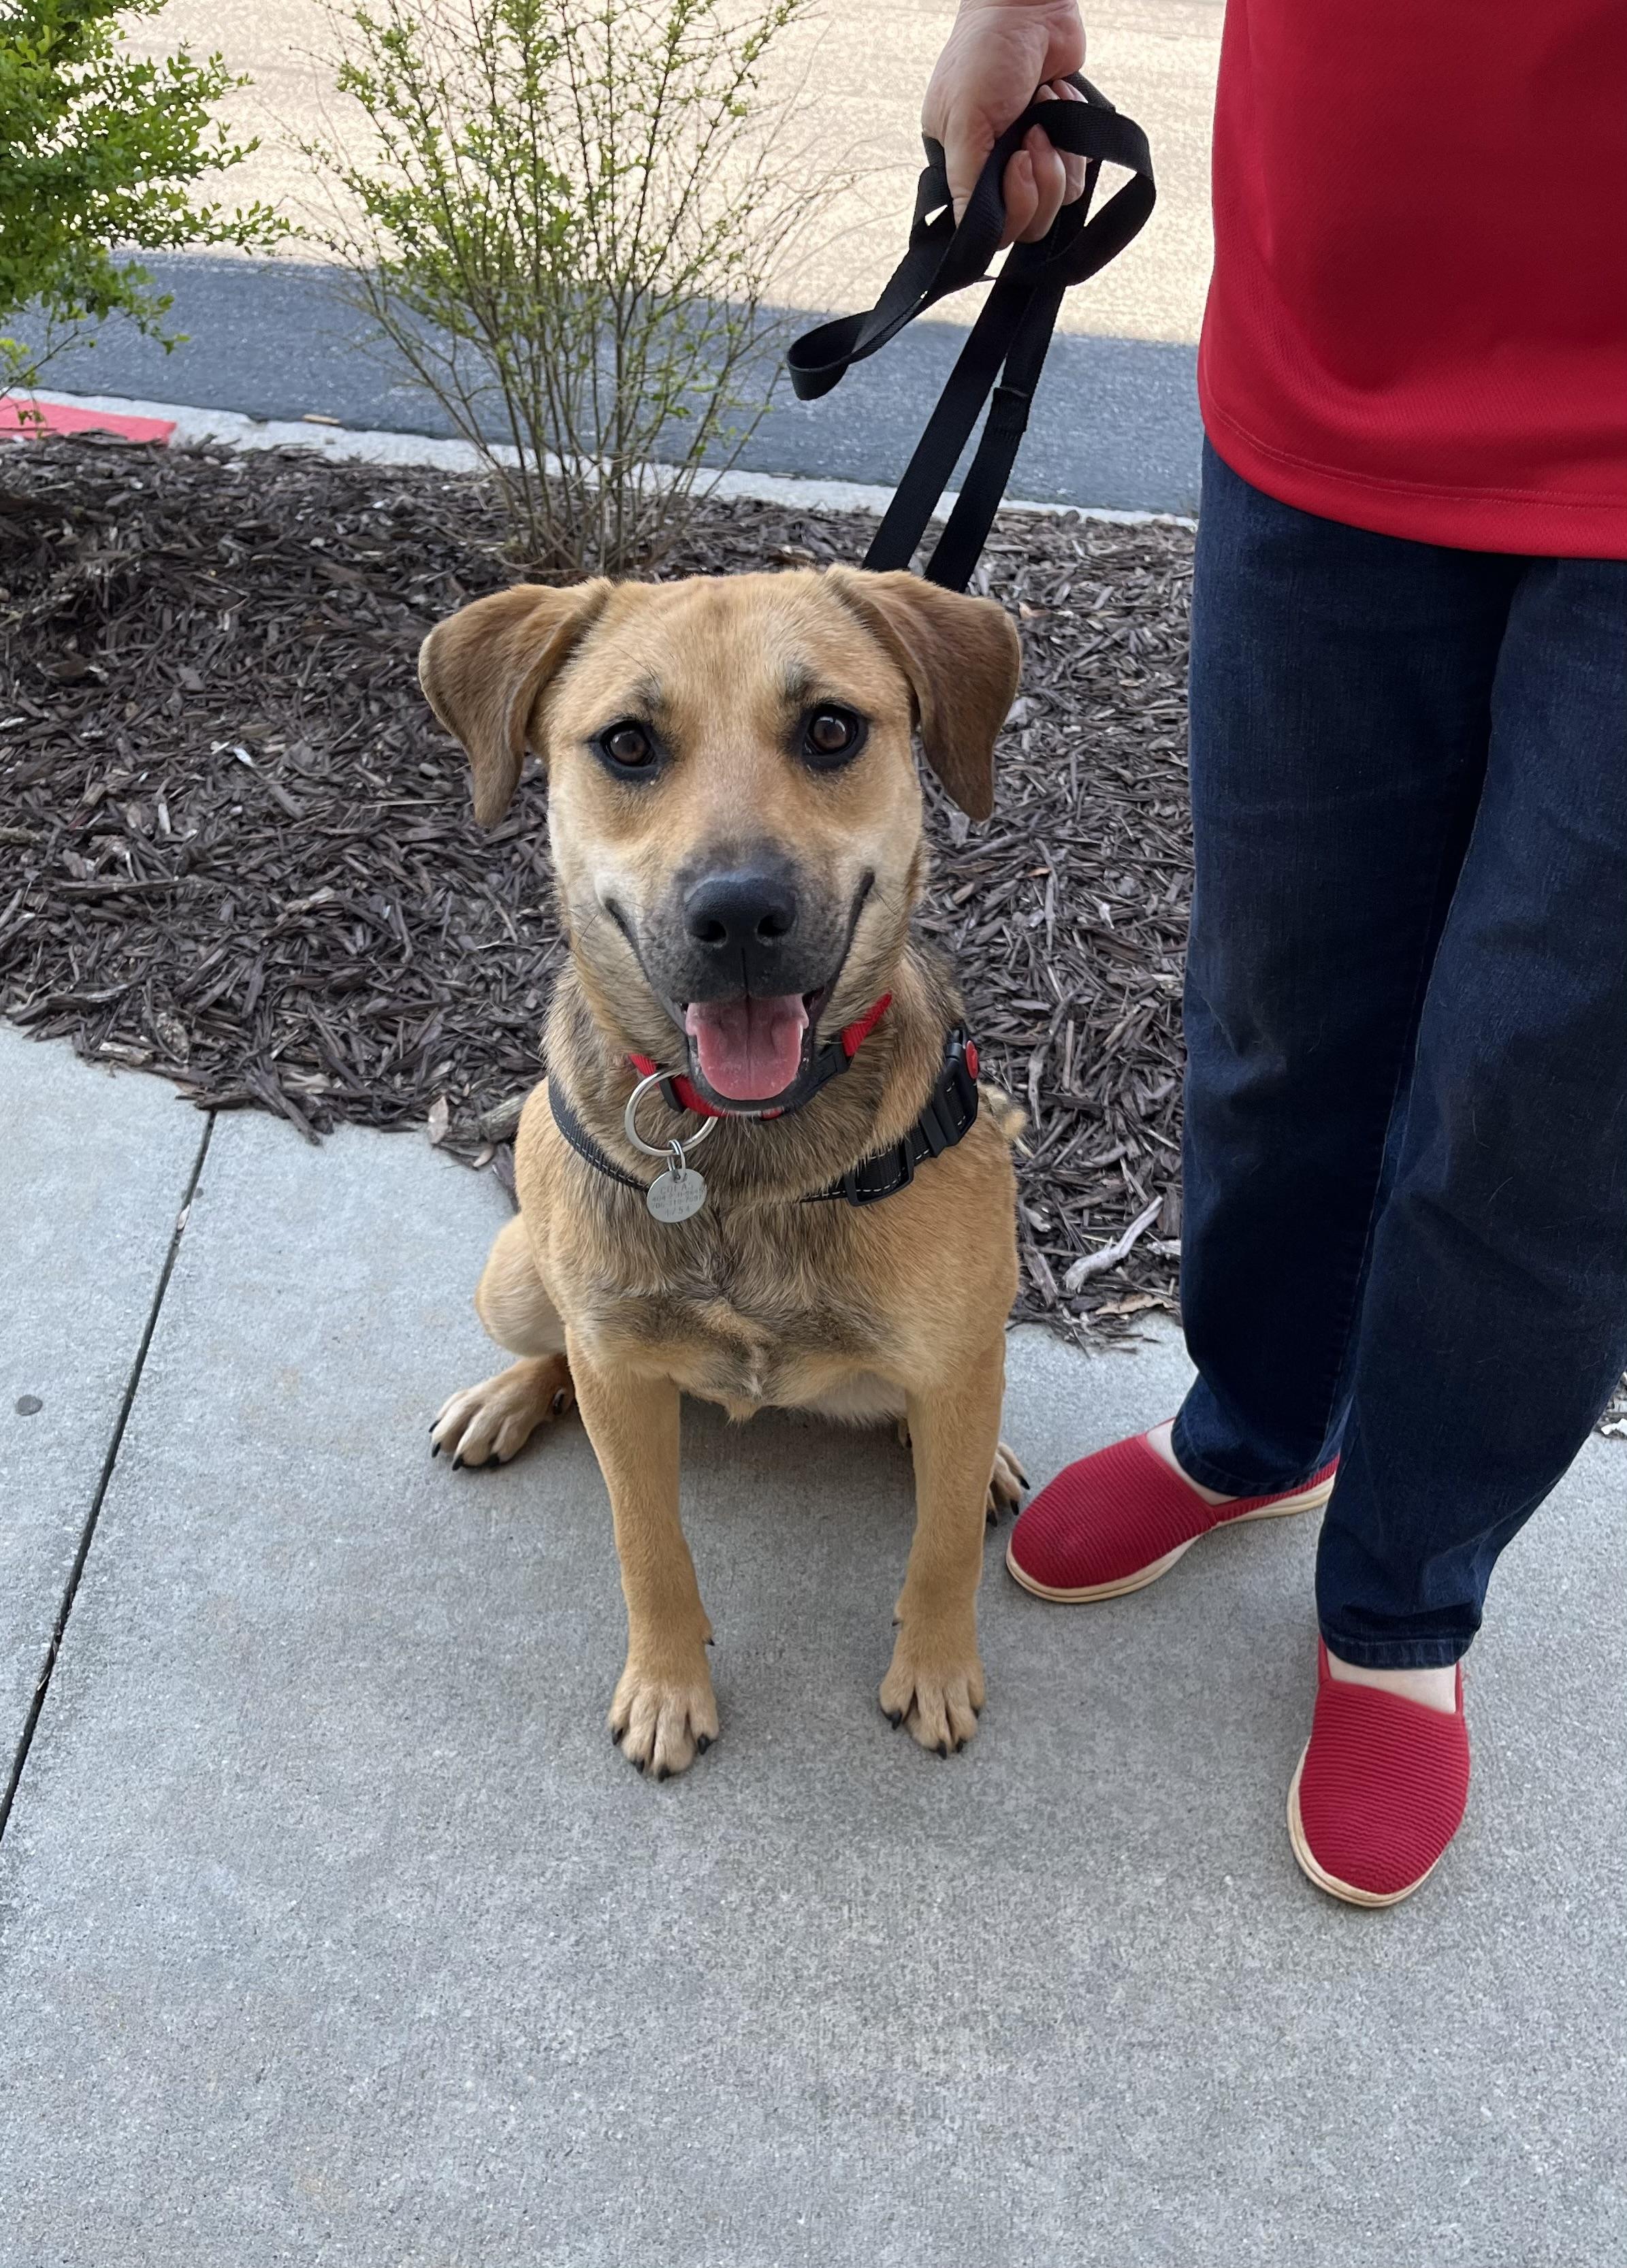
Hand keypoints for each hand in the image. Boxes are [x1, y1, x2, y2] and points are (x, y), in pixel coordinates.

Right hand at [921, 0, 1088, 247]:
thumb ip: (964, 186)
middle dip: (1039, 182)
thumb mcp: (963, 123)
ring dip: (1058, 158)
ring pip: (1055, 204)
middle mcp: (992, 172)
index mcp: (960, 169)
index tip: (1015, 164)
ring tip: (1045, 112)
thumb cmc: (986, 54)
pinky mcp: (1058, 148)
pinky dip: (1074, 142)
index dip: (1011, 209)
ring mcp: (1027, 161)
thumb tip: (967, 239)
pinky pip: (1076, 179)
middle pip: (1026, 224)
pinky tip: (1057, 104)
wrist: (1031, 8)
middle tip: (1034, 137)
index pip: (987, 227)